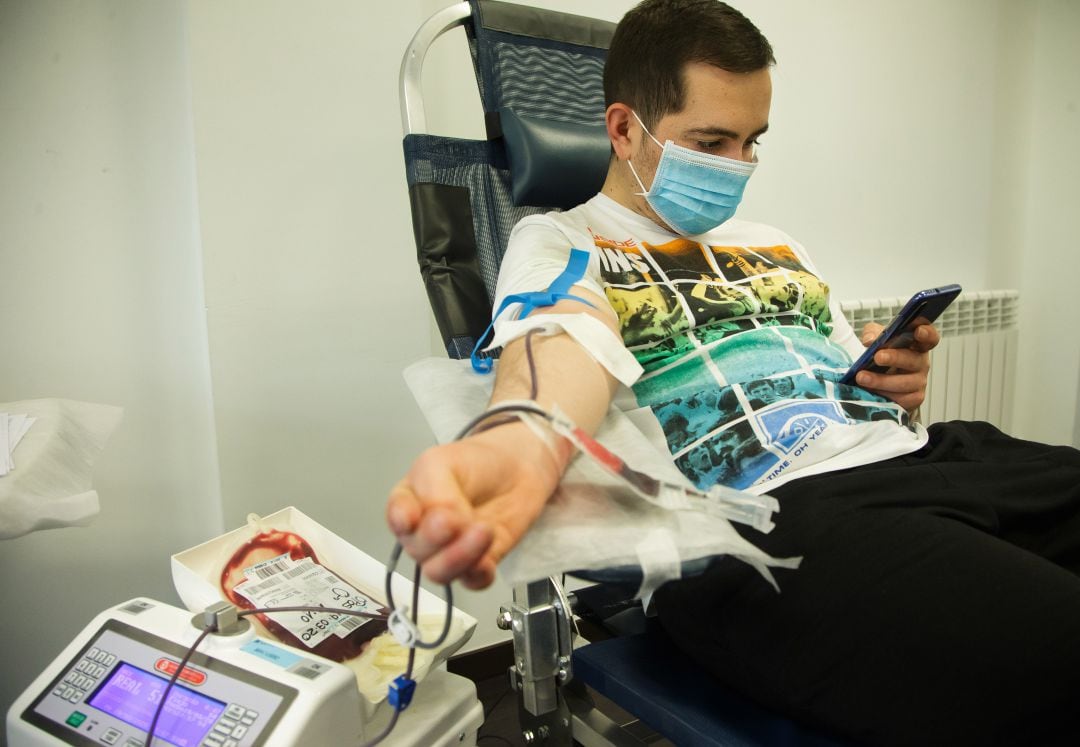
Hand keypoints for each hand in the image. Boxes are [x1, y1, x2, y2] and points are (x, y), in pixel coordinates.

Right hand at [386, 422, 562, 589]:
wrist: (519, 468)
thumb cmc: (477, 462)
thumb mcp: (443, 463)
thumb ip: (435, 494)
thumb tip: (445, 523)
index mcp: (408, 500)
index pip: (396, 518)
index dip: (403, 521)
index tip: (413, 519)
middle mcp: (423, 531)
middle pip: (417, 549)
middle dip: (438, 537)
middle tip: (459, 519)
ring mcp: (448, 550)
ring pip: (439, 572)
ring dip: (460, 557)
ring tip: (483, 532)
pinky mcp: (477, 562)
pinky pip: (471, 581)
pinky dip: (479, 573)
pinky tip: (487, 560)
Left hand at [855, 322, 940, 411]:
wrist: (877, 381)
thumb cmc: (881, 354)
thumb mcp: (875, 338)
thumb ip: (873, 334)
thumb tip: (870, 341)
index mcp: (917, 345)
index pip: (930, 338)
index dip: (927, 334)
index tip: (918, 331)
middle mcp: (921, 363)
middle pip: (914, 360)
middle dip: (895, 358)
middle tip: (877, 357)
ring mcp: (919, 382)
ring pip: (905, 383)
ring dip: (882, 380)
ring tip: (862, 378)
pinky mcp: (913, 399)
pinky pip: (901, 400)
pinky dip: (883, 396)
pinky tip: (869, 392)